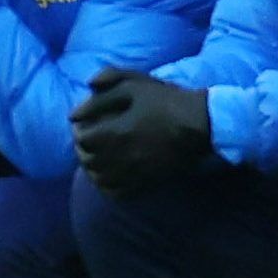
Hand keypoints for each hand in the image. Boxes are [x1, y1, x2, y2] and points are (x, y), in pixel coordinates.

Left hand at [71, 67, 212, 193]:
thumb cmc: (167, 101)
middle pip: (87, 161)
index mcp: (116, 133)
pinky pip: (118, 194)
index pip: (82, 139)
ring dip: (92, 168)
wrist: (203, 124)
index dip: (78, 132)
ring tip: (97, 158)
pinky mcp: (148, 183)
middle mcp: (122, 157)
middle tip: (89, 141)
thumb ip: (103, 88)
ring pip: (99, 180)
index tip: (84, 125)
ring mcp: (135, 173)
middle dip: (83, 149)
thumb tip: (74, 110)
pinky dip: (107, 186)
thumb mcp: (134, 83)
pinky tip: (109, 175)